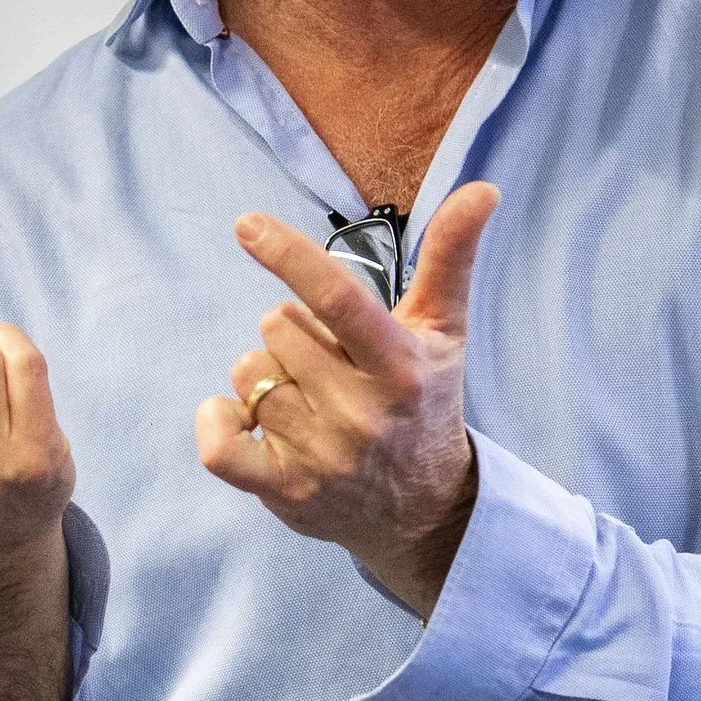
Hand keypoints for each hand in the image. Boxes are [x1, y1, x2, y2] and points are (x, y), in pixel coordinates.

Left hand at [195, 185, 497, 614]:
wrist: (421, 511)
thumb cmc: (424, 403)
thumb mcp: (443, 332)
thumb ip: (451, 257)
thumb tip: (483, 189)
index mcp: (400, 366)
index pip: (337, 299)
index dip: (288, 255)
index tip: (247, 225)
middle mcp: (362, 413)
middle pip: (277, 326)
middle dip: (291, 331)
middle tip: (327, 360)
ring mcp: (324, 455)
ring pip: (250, 374)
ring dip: (266, 374)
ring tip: (306, 396)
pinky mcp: (288, 491)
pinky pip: (221, 446)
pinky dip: (217, 420)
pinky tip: (235, 414)